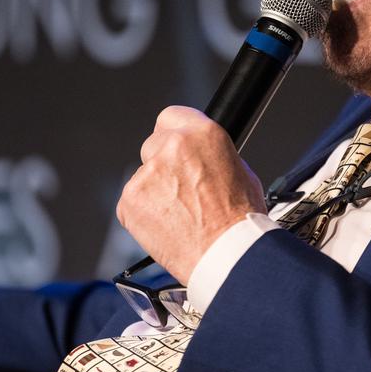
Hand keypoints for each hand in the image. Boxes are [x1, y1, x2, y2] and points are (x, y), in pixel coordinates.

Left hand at [117, 106, 266, 284]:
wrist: (227, 255)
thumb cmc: (239, 221)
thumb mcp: (240, 172)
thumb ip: (211, 155)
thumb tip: (201, 158)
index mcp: (201, 134)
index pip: (171, 116)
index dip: (174, 134)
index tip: (174, 147)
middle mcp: (170, 148)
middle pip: (153, 145)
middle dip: (163, 165)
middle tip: (180, 190)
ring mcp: (146, 174)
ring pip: (143, 177)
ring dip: (154, 191)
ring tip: (179, 215)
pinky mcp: (129, 201)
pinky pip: (131, 202)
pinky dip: (144, 213)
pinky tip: (167, 226)